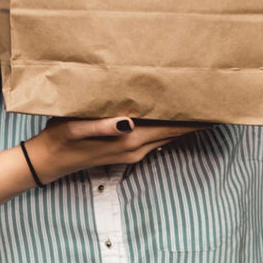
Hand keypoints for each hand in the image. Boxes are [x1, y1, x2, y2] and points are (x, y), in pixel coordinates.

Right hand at [22, 115, 212, 184]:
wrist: (49, 161)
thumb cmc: (60, 137)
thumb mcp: (76, 126)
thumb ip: (102, 124)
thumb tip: (127, 120)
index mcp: (128, 139)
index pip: (170, 127)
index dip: (193, 118)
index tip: (213, 106)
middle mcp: (136, 148)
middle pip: (175, 132)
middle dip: (195, 119)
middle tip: (214, 100)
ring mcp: (133, 152)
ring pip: (167, 136)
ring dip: (184, 124)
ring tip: (200, 106)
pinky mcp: (127, 153)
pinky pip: (157, 139)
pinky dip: (170, 128)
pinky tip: (173, 116)